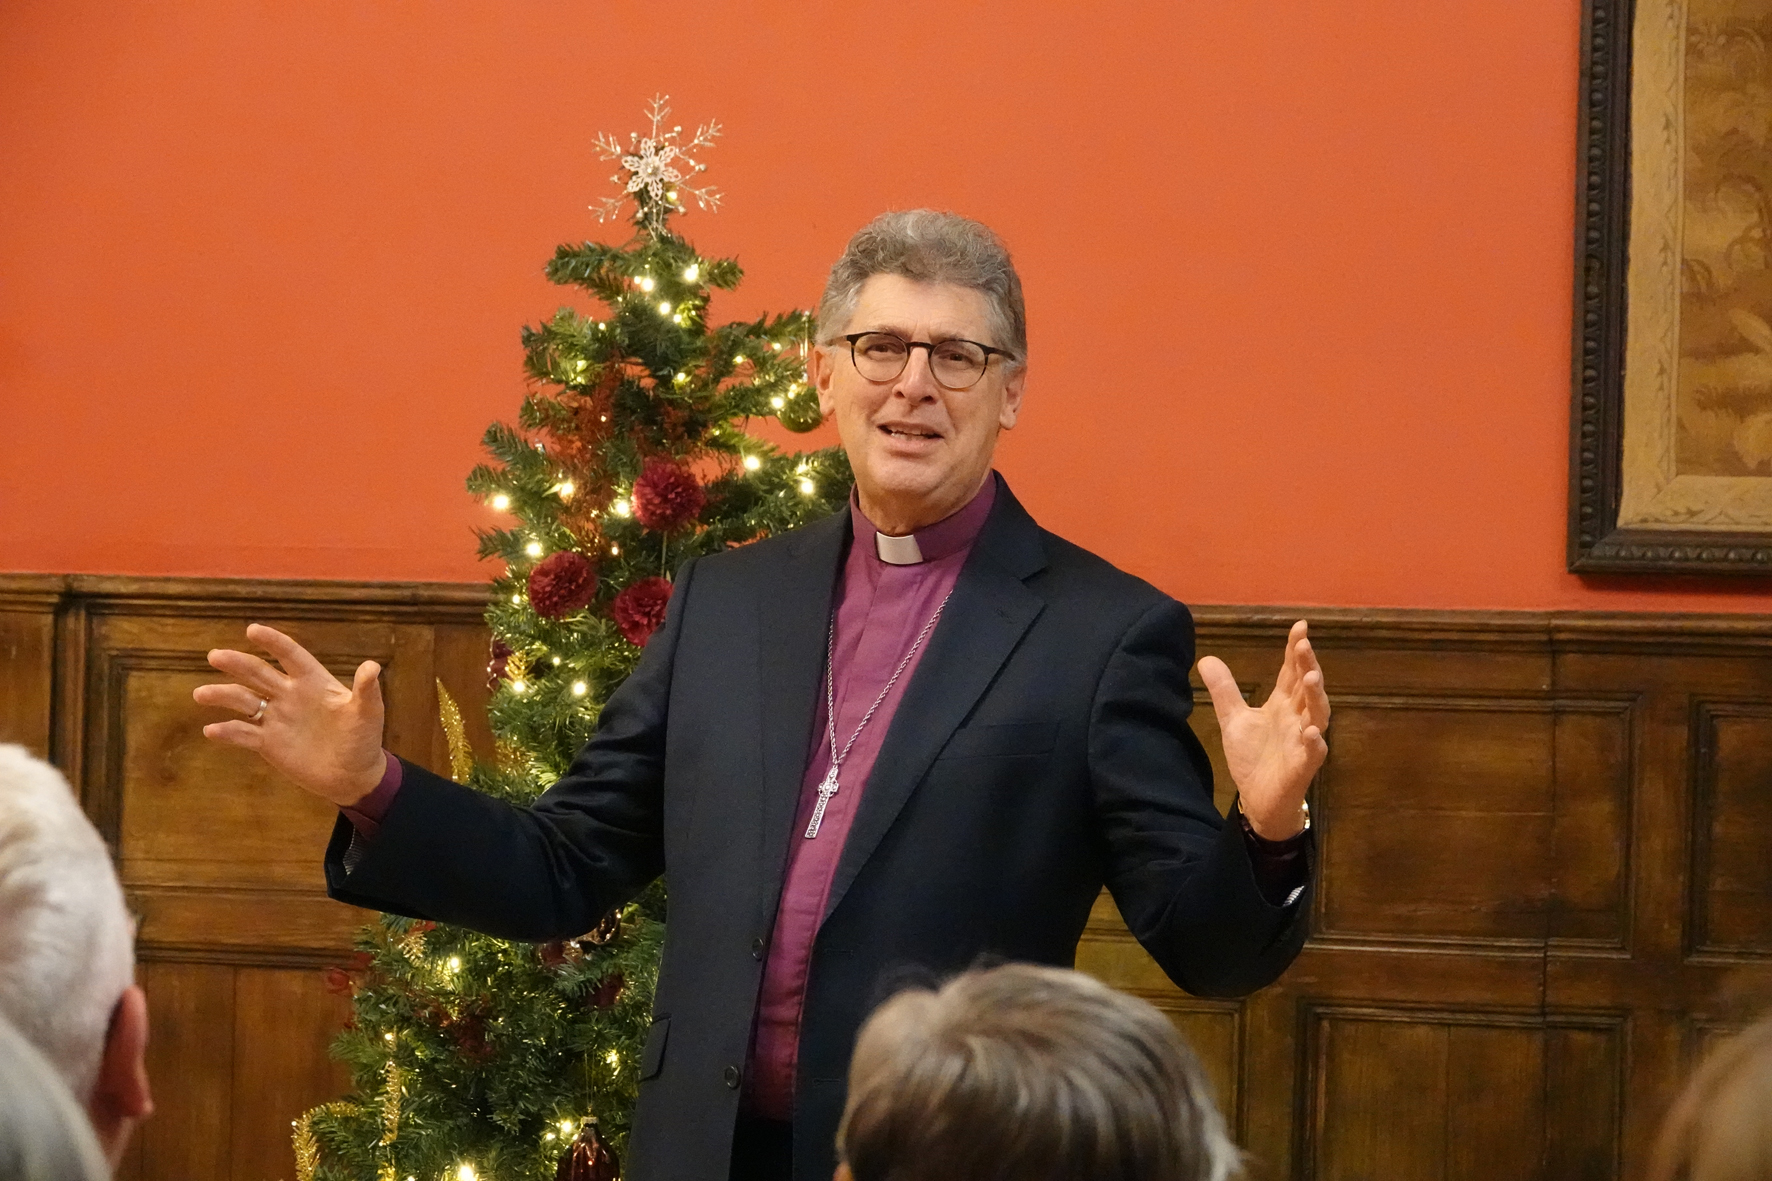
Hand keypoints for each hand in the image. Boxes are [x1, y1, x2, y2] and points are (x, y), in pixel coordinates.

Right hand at [193, 623, 387, 806]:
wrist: (353, 775)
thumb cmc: (364, 739)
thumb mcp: (368, 713)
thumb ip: (366, 691)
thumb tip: (372, 666)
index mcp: (313, 682)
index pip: (290, 656)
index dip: (274, 643)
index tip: (253, 630)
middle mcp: (290, 695)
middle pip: (259, 674)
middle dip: (238, 664)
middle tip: (215, 656)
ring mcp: (277, 718)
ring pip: (244, 701)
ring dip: (223, 696)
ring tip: (201, 694)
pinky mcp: (268, 743)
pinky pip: (243, 734)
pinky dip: (227, 732)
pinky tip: (211, 730)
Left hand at [1197, 620, 1329, 838]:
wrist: (1257, 799)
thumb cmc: (1253, 757)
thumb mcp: (1233, 720)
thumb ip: (1224, 690)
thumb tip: (1206, 658)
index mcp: (1283, 705)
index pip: (1291, 672)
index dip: (1295, 650)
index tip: (1300, 625)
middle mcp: (1298, 718)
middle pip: (1307, 687)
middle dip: (1307, 665)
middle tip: (1303, 644)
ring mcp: (1303, 741)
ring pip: (1318, 715)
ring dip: (1316, 696)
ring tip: (1311, 677)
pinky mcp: (1303, 766)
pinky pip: (1314, 752)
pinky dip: (1314, 741)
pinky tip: (1312, 731)